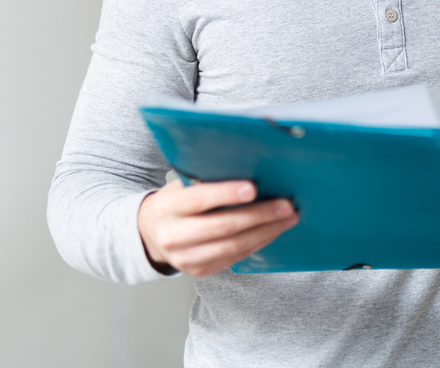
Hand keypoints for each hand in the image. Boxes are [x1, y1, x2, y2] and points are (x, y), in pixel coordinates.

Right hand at [136, 179, 297, 276]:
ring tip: (288, 218)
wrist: (151, 234)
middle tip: (286, 205)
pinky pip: (235, 256)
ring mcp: (185, 258)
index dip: (227, 194)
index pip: (199, 199)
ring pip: (233, 246)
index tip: (254, 188)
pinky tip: (273, 230)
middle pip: (223, 226)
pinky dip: (259, 242)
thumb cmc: (176, 202)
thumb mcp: (181, 187)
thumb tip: (251, 169)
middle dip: (260, 215)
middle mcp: (173, 235)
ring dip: (266, 231)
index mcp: (168, 208)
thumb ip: (207, 181)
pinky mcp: (199, 270)